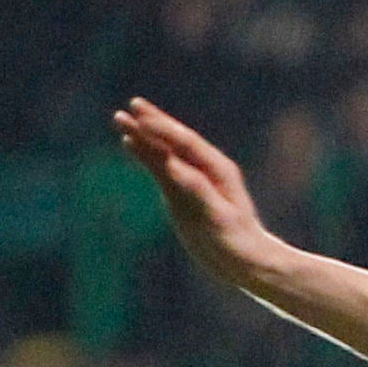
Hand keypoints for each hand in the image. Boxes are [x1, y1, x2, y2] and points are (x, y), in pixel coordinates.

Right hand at [110, 98, 282, 293]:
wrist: (245, 262)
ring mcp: (193, 180)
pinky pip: (161, 169)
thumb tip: (172, 166)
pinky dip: (146, 155)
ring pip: (165, 153)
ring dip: (144, 136)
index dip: (164, 129)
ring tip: (122, 120)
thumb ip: (195, 189)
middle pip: (175, 141)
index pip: (186, 143)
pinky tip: (132, 144)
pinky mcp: (182, 193)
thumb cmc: (235, 240)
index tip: (142, 117)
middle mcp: (206, 170)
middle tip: (133, 104)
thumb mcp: (215, 215)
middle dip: (153, 123)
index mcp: (218, 170)